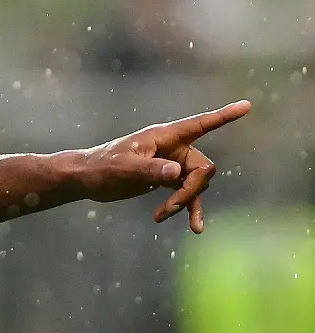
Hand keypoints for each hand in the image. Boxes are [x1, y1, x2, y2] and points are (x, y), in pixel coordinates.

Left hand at [74, 100, 250, 232]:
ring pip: (196, 183)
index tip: (247, 105)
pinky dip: (187, 208)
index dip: (224, 116)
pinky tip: (192, 226)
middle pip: (203, 168)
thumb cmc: (101, 166)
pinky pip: (187, 194)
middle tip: (169, 207)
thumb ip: (150, 169)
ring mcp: (171, 164)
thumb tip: (177, 173)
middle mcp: (173, 148)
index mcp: (164, 136)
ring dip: (185, 202)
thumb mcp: (123, 168)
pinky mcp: (166, 180)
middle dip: (191, 189)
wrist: (86, 179)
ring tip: (163, 215)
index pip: (200, 124)